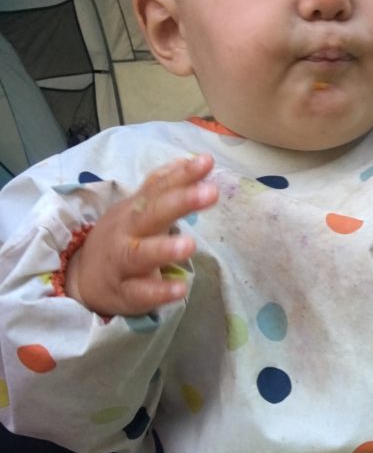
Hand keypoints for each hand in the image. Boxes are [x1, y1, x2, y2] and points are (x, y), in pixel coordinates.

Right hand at [65, 154, 217, 316]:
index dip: (182, 175)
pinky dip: (158, 291)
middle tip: (210, 193)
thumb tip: (192, 159)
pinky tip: (180, 289)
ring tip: (191, 245)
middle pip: (150, 214)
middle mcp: (127, 232)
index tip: (207, 162)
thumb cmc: (120, 238)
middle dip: (180, 202)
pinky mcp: (124, 293)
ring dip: (165, 249)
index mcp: (135, 210)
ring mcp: (123, 263)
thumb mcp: (136, 208)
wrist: (81, 277)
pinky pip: (140, 293)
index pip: (158, 188)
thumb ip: (162, 186)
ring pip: (140, 254)